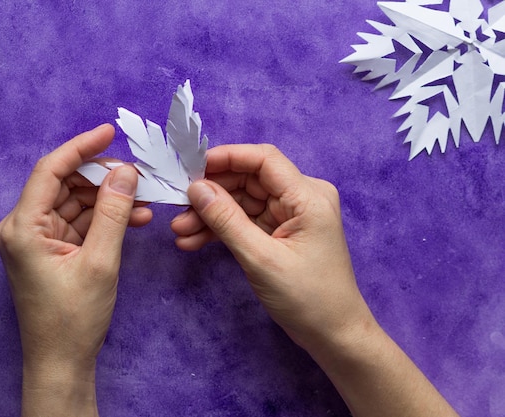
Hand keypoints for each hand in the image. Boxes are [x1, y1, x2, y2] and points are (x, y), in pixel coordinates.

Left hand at [0, 124, 151, 415]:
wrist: (62, 361)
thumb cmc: (75, 317)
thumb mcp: (101, 261)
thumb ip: (114, 212)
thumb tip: (127, 171)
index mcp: (23, 226)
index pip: (50, 170)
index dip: (81, 147)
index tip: (110, 132)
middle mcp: (23, 227)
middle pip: (65, 184)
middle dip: (102, 178)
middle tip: (138, 176)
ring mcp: (36, 238)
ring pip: (75, 202)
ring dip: (108, 200)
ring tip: (144, 201)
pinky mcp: (50, 249)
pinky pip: (79, 222)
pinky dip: (104, 219)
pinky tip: (133, 218)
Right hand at [171, 144, 458, 416]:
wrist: (333, 335)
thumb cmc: (306, 297)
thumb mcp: (261, 258)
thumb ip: (226, 220)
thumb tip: (195, 187)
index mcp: (307, 196)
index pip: (263, 160)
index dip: (226, 158)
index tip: (190, 169)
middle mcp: (301, 198)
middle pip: (248, 181)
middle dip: (211, 194)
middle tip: (177, 209)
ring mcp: (290, 216)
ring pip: (242, 202)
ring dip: (211, 215)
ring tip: (180, 232)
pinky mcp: (280, 232)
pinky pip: (246, 221)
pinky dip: (222, 230)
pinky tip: (194, 242)